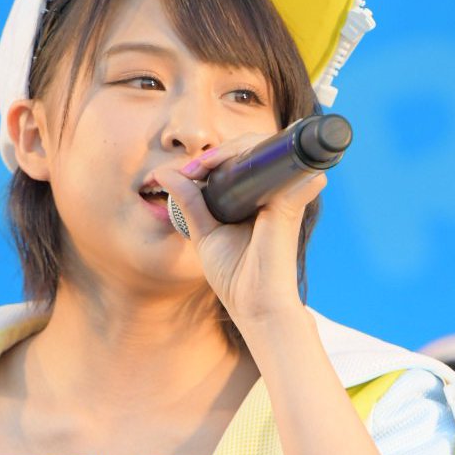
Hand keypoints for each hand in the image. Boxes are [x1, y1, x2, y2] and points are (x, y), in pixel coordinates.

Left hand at [156, 138, 324, 332]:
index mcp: (259, 201)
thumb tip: (164, 174)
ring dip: (234, 148)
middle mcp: (276, 195)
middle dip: (221, 150)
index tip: (187, 173)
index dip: (215, 158)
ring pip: (265, 150)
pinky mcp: (289, 203)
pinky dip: (249, 156)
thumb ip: (190, 201)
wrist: (255, 306)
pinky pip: (277, 166)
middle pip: (254, 150)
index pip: (243, 162)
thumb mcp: (204, 232)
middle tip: (192, 169)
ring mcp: (286, 196)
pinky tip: (222, 164)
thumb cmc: (235, 276)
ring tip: (204, 164)